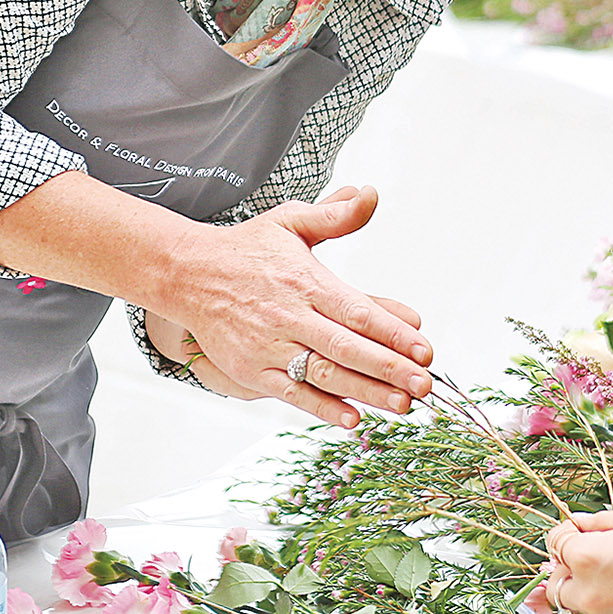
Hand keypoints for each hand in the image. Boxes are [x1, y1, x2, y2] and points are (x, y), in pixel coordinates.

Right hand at [160, 185, 433, 428]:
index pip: (356, 310)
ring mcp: (268, 346)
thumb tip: (369, 194)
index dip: (392, 332)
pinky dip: (321, 408)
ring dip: (364, 391)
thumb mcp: (289, 221)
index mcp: (304, 281)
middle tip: (425, 385)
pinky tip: (352, 419)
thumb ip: (333, 214)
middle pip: (346, 347)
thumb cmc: (247, 249)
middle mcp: (288, 316)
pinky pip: (291, 394)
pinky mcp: (251, 370)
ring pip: (323, 374)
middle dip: (389, 368)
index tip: (424, 348)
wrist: (187, 274)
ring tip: (401, 404)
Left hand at [538, 506, 612, 613]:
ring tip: (610, 562)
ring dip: (581, 582)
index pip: (555, 543)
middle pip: (556, 579)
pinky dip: (602, 595)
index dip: (565, 530)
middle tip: (589, 545)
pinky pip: (599, 610)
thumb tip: (579, 523)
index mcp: (589, 556)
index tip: (580, 525)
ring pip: (575, 599)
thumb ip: (601, 522)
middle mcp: (590, 590)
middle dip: (565, 563)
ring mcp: (607, 613)